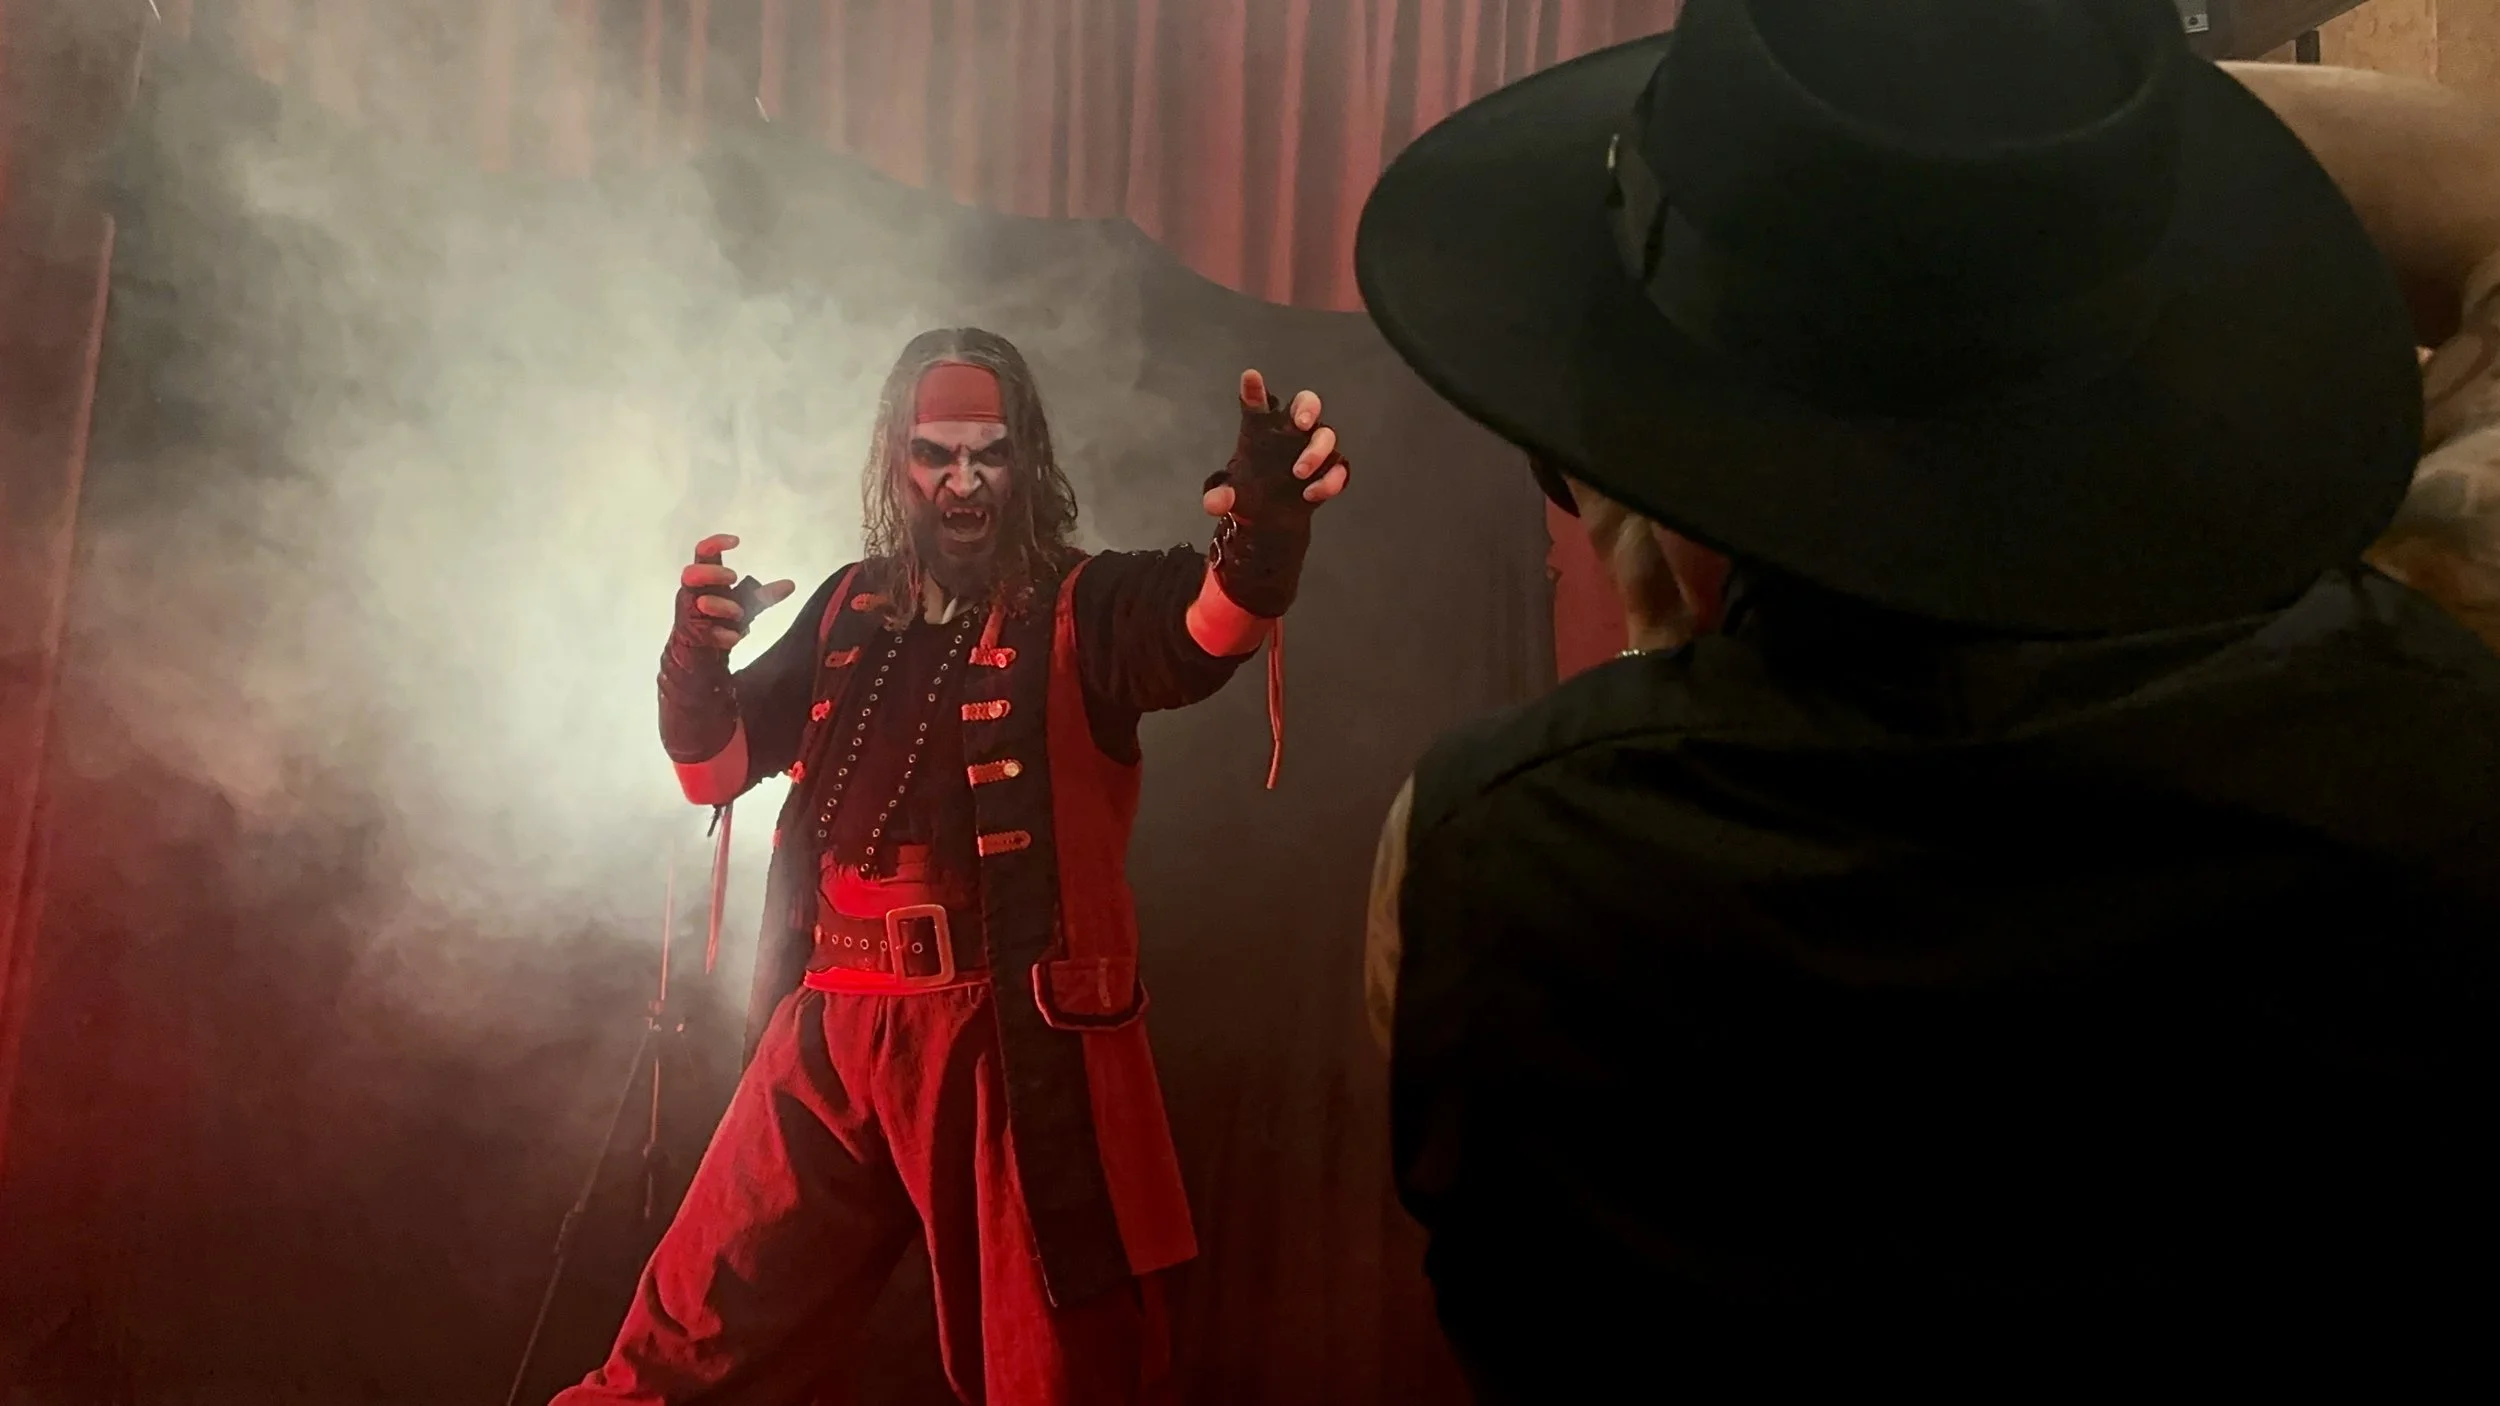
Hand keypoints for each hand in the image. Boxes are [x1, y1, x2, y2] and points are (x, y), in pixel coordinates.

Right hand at [677, 533, 796, 649]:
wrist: (704, 649)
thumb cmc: (722, 618)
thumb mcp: (746, 604)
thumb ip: (765, 595)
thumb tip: (791, 584)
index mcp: (705, 579)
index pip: (704, 553)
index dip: (715, 543)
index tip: (736, 541)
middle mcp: (693, 593)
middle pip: (691, 573)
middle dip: (712, 573)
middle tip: (733, 576)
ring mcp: (690, 613)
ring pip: (697, 603)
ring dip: (719, 605)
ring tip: (739, 613)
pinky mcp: (693, 635)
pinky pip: (705, 632)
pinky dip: (722, 634)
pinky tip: (733, 637)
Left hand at [1202, 369, 1351, 518]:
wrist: (1269, 520)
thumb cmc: (1250, 494)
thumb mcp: (1231, 498)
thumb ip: (1220, 498)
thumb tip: (1214, 503)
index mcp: (1260, 429)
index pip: (1257, 403)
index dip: (1254, 389)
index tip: (1250, 377)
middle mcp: (1289, 433)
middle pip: (1305, 404)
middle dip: (1308, 408)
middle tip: (1302, 423)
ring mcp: (1311, 450)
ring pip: (1326, 435)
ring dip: (1316, 451)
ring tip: (1299, 472)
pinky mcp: (1327, 472)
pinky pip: (1338, 468)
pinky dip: (1329, 480)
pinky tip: (1310, 493)